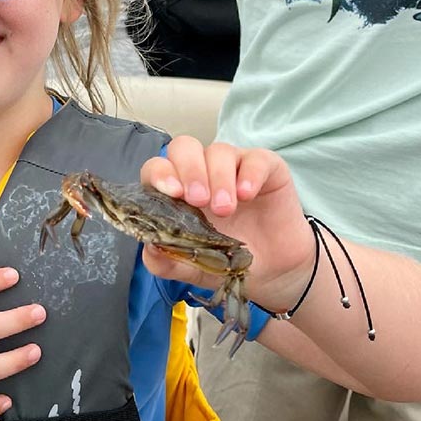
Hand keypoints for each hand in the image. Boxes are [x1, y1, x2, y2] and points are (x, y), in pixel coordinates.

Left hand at [139, 137, 316, 311]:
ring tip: (225, 209)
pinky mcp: (265, 169)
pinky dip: (249, 174)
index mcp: (177, 190)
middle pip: (184, 147)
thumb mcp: (192, 268)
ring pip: (219, 151)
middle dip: (188, 170)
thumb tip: (149, 247)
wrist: (271, 272)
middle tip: (198, 200)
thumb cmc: (225, 261)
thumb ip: (166, 262)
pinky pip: (256, 159)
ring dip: (218, 178)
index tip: (172, 193)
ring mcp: (233, 167)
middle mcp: (202, 171)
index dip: (160, 175)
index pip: (158, 168)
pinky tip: (247, 195)